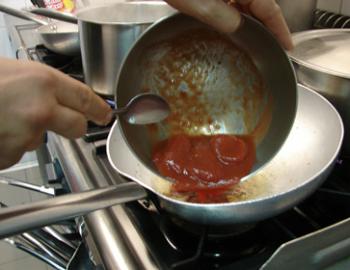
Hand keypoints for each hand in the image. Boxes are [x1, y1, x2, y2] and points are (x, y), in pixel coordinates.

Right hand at [0, 58, 111, 168]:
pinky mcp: (10, 155)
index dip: (100, 109)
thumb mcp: (15, 68)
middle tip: (54, 119)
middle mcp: (41, 110)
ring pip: (40, 139)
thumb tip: (59, 94)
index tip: (106, 115)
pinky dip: (8, 145)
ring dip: (27, 133)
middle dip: (73, 125)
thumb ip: (43, 85)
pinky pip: (18, 152)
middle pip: (78, 127)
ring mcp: (27, 136)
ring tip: (3, 116)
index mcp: (44, 83)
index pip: (86, 99)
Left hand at [164, 0, 292, 49]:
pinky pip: (235, 0)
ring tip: (252, 41)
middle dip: (266, 27)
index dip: (280, 29)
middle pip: (261, 5)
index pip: (270, 9)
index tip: (288, 45)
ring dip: (251, 21)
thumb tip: (236, 26)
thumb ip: (220, 17)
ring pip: (247, 3)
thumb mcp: (197, 3)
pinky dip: (237, 13)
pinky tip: (232, 24)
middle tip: (270, 47)